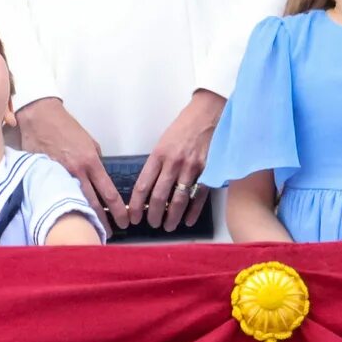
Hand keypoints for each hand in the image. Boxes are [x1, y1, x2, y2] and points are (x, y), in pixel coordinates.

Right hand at [17, 98, 126, 229]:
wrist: (40, 117)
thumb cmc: (66, 127)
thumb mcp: (89, 143)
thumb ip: (95, 163)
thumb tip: (99, 178)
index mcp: (90, 162)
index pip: (108, 193)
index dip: (118, 210)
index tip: (125, 220)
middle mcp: (76, 172)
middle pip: (92, 204)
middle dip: (102, 221)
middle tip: (108, 234)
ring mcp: (59, 176)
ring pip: (74, 203)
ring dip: (83, 218)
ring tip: (89, 230)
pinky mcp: (44, 176)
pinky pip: (56, 195)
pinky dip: (63, 206)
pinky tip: (66, 217)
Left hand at [129, 89, 226, 232]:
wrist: (207, 114)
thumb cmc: (183, 128)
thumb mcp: (163, 142)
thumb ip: (157, 164)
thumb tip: (149, 188)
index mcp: (158, 155)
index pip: (143, 186)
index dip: (136, 205)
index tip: (132, 216)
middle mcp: (173, 163)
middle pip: (159, 196)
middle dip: (153, 215)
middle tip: (152, 224)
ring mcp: (192, 168)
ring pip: (178, 200)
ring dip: (172, 217)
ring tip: (168, 227)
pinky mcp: (208, 171)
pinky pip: (199, 196)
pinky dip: (193, 211)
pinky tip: (187, 220)